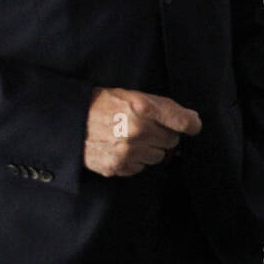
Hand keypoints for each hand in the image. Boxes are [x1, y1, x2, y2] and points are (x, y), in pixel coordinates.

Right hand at [84, 87, 201, 176]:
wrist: (71, 121)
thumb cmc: (104, 105)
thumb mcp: (134, 95)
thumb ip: (163, 107)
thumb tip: (193, 120)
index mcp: (142, 108)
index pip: (182, 121)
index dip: (191, 124)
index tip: (192, 125)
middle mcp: (136, 130)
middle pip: (172, 141)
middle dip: (163, 134)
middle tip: (147, 127)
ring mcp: (126, 151)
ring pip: (158, 157)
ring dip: (150, 149)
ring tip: (132, 137)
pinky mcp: (117, 166)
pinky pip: (140, 167)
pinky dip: (135, 160)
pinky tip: (122, 148)